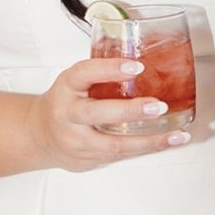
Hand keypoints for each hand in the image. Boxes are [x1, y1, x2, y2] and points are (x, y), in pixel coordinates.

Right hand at [26, 57, 190, 170]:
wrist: (38, 134)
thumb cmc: (66, 100)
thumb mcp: (76, 80)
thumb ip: (102, 72)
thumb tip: (146, 55)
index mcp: (67, 86)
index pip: (84, 73)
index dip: (110, 69)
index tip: (136, 66)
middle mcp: (68, 114)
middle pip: (97, 113)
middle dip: (130, 111)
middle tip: (159, 106)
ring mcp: (76, 140)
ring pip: (113, 144)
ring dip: (148, 140)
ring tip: (175, 134)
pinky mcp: (88, 158)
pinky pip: (120, 155)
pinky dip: (147, 148)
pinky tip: (168, 142)